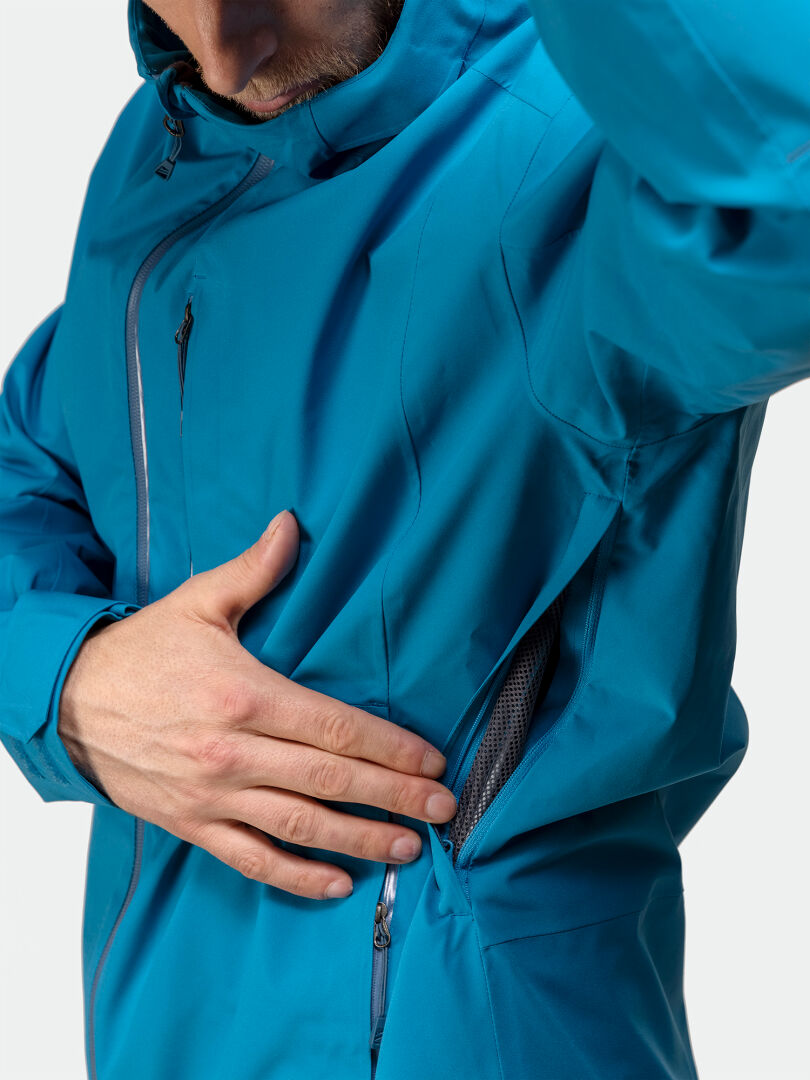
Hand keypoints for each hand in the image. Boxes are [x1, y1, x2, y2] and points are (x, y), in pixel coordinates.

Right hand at [58, 510, 455, 899]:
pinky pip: (251, 859)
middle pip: (332, 780)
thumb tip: (291, 524)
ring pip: (301, 826)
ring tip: (408, 848)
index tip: (432, 758)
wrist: (66, 701)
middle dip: (395, 795)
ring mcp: (212, 796)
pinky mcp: (191, 824)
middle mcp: (234, 753)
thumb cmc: (139, 651)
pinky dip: (295, 877)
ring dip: (359, 841)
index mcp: (245, 696)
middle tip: (444, 807)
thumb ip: (253, 570)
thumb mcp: (197, 602)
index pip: (336, 726)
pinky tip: (336, 885)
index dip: (391, 746)